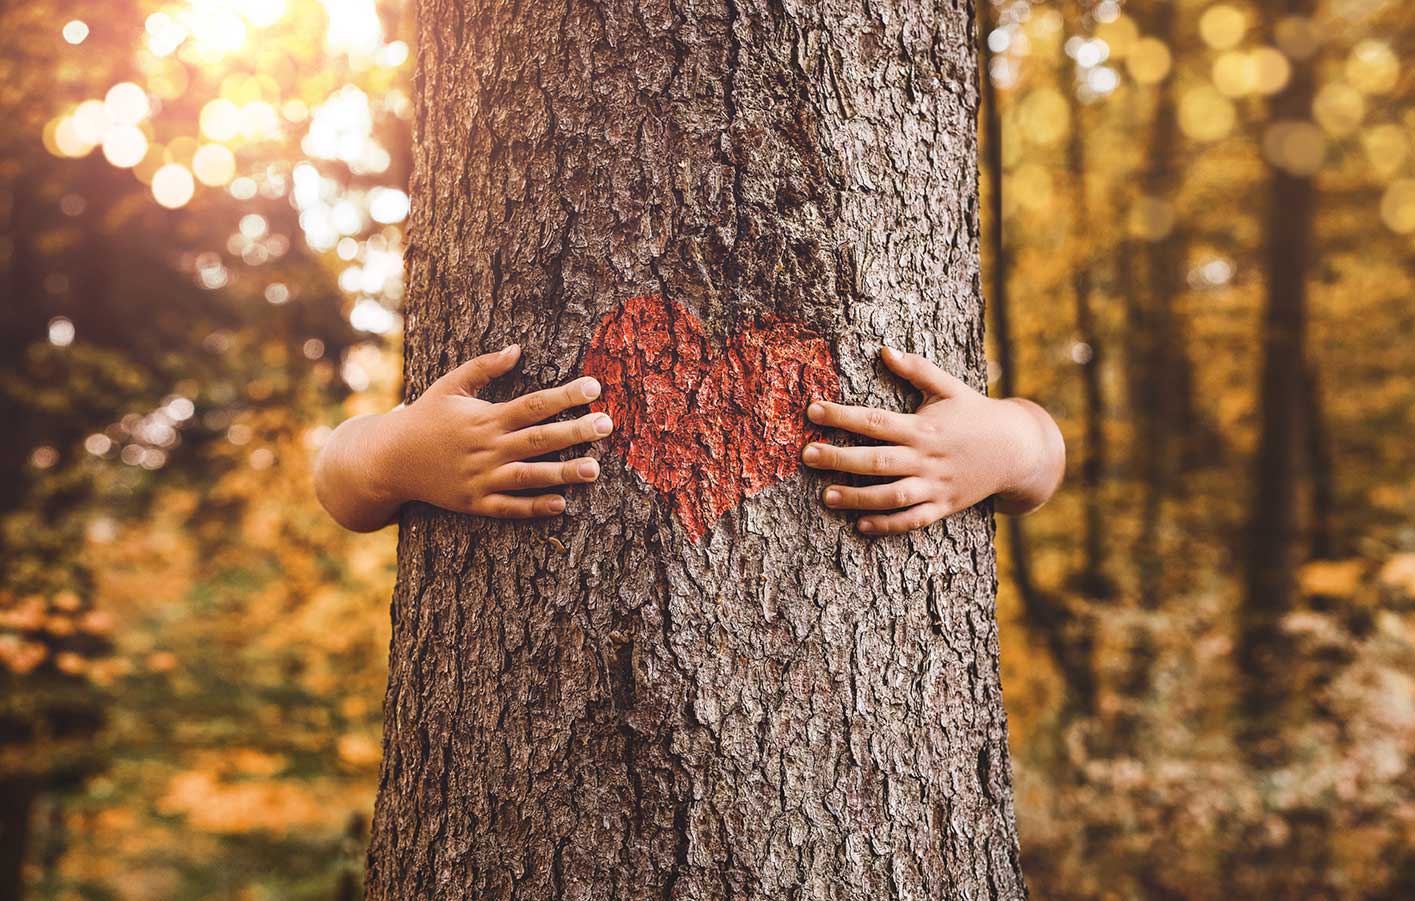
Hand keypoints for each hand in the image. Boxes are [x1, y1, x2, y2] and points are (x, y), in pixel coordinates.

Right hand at [315, 344, 613, 530]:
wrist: (389, 460)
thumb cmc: (425, 417)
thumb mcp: (450, 385)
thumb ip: (484, 367)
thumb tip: (518, 349)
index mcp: (485, 417)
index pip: (533, 404)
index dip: (565, 396)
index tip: (595, 387)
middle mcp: (486, 448)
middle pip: (539, 439)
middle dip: (575, 432)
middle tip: (608, 425)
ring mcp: (481, 478)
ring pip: (529, 476)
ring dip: (563, 473)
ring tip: (595, 469)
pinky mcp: (475, 503)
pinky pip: (509, 507)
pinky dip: (533, 507)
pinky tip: (562, 504)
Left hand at [801, 347, 1063, 534]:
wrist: (1018, 450)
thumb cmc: (977, 414)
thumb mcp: (950, 387)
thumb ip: (917, 369)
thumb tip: (885, 350)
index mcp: (923, 427)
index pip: (875, 420)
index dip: (842, 415)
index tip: (812, 410)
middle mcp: (926, 458)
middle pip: (877, 460)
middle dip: (839, 458)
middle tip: (807, 455)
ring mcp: (936, 486)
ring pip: (891, 496)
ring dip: (857, 497)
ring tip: (826, 496)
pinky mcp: (944, 506)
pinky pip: (913, 520)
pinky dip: (888, 525)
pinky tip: (861, 525)